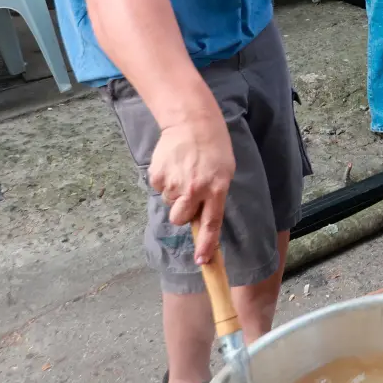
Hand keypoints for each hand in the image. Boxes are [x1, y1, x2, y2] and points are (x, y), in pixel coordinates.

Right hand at [149, 113, 235, 264]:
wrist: (192, 122)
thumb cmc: (214, 147)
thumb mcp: (225, 172)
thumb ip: (215, 195)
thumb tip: (202, 219)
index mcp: (217, 189)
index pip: (212, 224)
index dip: (206, 245)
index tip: (201, 261)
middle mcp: (195, 189)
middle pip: (181, 219)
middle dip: (182, 213)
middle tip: (188, 194)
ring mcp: (174, 183)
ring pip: (169, 203)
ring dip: (175, 193)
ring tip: (184, 171)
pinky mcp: (157, 176)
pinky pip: (159, 189)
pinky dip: (165, 181)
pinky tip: (174, 165)